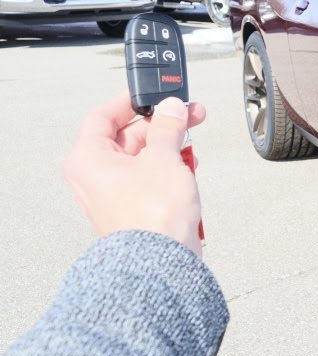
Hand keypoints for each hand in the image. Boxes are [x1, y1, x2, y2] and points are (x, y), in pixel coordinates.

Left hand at [63, 92, 207, 256]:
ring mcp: (113, 194)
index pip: (103, 116)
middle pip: (127, 137)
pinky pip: (149, 179)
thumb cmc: (151, 216)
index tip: (155, 95)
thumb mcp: (163, 157)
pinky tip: (188, 168)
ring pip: (141, 158)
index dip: (131, 102)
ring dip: (169, 148)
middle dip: (161, 126)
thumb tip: (171, 109)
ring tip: (191, 144)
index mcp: (87, 159)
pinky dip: (168, 170)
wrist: (162, 260)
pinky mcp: (133, 208)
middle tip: (187, 114)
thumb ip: (168, 127)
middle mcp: (94, 176)